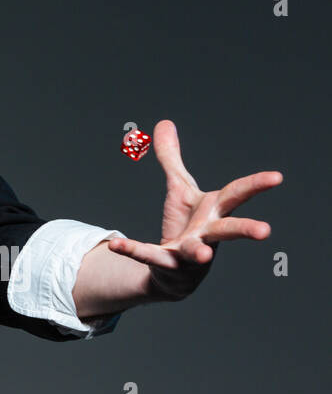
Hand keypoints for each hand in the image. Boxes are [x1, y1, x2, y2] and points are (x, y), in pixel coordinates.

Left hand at [106, 119, 280, 300]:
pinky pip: (149, 256)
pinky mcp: (166, 264)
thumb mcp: (178, 188)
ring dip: (199, 252)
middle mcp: (207, 233)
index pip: (237, 194)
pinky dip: (132, 250)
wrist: (174, 271)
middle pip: (229, 229)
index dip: (256, 184)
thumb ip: (171, 158)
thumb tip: (164, 122)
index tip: (277, 177)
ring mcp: (189, 252)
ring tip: (203, 254)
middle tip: (265, 231)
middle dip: (246, 229)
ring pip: (197, 252)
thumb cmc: (185, 226)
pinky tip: (116, 245)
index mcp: (214, 211)